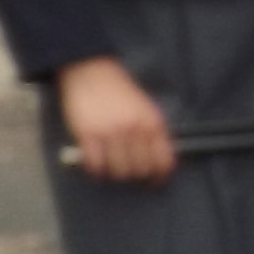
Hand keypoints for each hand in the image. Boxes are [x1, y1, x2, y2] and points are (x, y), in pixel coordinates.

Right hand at [57, 54, 174, 182]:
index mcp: (153, 123)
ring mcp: (111, 133)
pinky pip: (95, 165)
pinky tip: (95, 166)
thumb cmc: (119, 91)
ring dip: (115, 175)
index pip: (164, 160)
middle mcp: (134, 130)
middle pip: (141, 170)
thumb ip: (153, 132)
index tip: (154, 182)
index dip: (160, 176)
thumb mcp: (146, 109)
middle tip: (128, 173)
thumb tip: (159, 160)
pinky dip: (96, 170)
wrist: (91, 71)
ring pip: (119, 171)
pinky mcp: (89, 134)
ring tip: (111, 169)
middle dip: (135, 176)